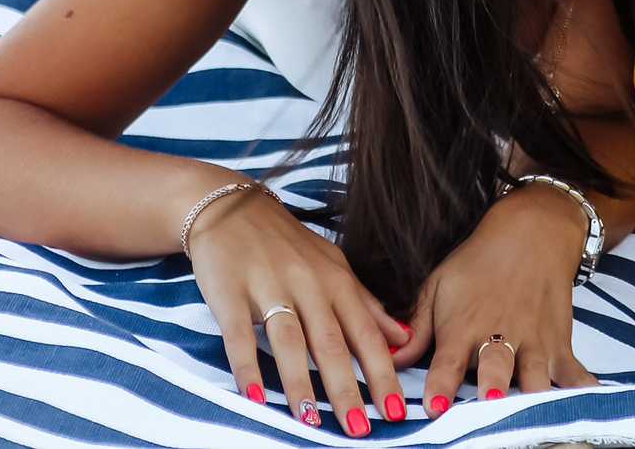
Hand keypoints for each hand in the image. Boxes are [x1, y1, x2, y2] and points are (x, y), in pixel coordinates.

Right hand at [185, 183, 410, 434]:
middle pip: (330, 344)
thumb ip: (367, 304)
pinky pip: (240, 335)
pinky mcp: (231, 293)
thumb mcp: (334, 266)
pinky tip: (255, 397)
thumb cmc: (288, 244)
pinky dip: (247, 367)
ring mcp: (268, 288)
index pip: (365, 334)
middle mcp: (307, 285)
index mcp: (336, 281)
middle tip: (360, 429)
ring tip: (310, 422)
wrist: (230, 208)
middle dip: (347, 389)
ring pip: (289, 341)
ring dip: (300, 384)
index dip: (381, 372)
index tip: (396, 410)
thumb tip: (404, 338)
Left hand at [401, 181, 601, 409]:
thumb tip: (389, 359)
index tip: (433, 409)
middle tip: (489, 404)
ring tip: (533, 411)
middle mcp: (499, 337)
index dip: (440, 386)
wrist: (531, 232)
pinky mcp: (559, 344)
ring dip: (534, 394)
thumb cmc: (477, 264)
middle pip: (496, 369)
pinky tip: (589, 402)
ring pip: (536, 375)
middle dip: (494, 388)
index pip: (448, 363)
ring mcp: (533, 342)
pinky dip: (583, 388)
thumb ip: (416, 326)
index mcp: (463, 326)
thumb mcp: (438, 285)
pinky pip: (574, 372)